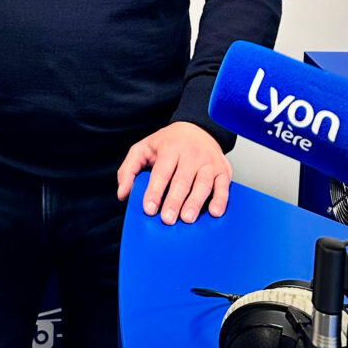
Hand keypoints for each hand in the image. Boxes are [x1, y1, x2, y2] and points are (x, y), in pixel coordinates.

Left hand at [116, 121, 231, 224]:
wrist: (196, 128)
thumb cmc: (167, 143)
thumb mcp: (143, 148)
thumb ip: (129, 169)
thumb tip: (123, 193)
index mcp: (169, 149)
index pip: (161, 172)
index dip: (154, 191)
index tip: (149, 209)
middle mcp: (190, 154)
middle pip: (182, 180)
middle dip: (174, 201)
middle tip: (167, 219)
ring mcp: (208, 162)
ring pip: (203, 183)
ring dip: (195, 202)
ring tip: (187, 219)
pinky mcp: (222, 169)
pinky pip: (223, 185)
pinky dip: (221, 199)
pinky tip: (215, 212)